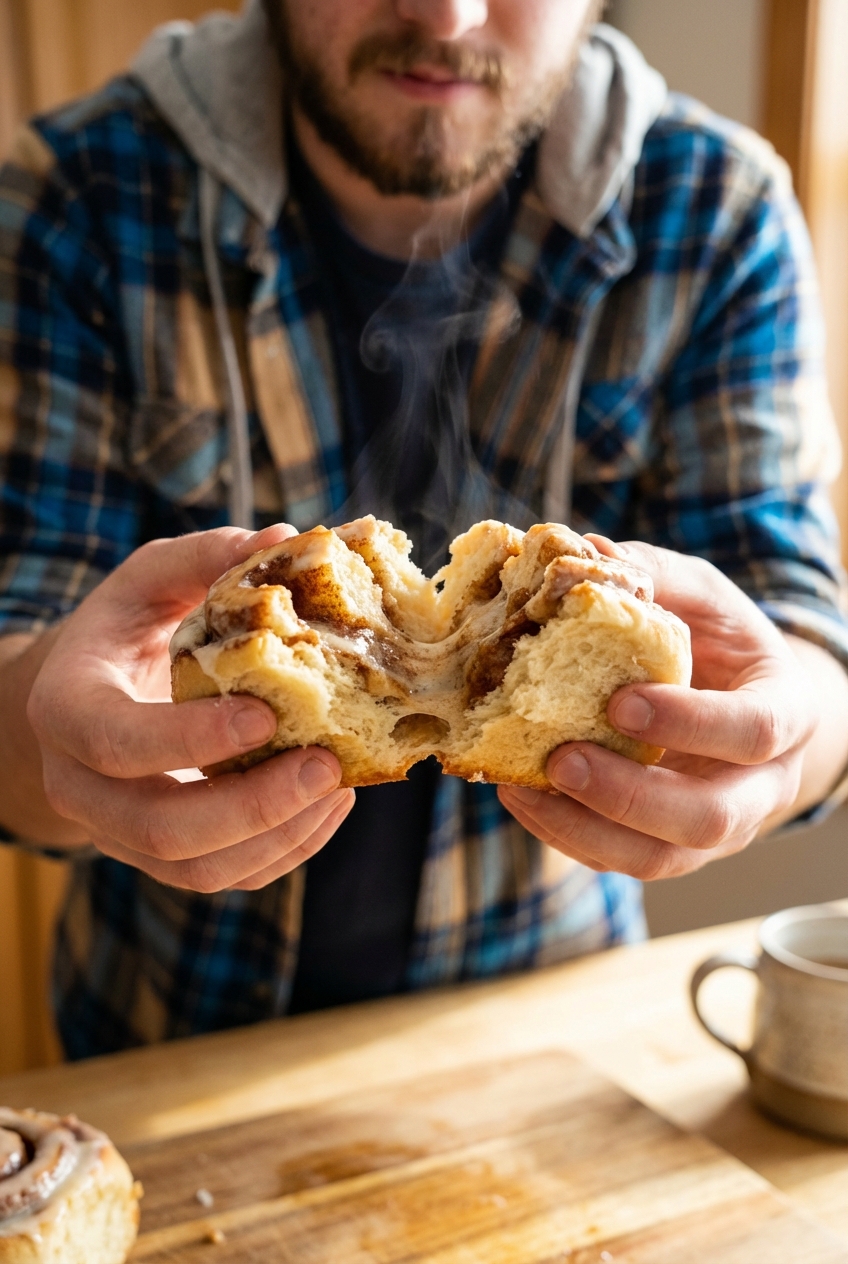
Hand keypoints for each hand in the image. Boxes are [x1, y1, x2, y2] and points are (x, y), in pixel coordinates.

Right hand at [27, 526, 354, 891]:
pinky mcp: (164, 857)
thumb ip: (206, 558)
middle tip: (327, 765)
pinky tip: (328, 805)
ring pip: (196, 870)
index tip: (266, 713)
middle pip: (159, 828)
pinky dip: (284, 850)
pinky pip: (224, 877)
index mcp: (67, 707)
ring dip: (278, 836)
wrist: (89, 698)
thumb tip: (283, 538)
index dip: (188, 739)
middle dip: (252, 806)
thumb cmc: (127, 632)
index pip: (115, 741)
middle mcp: (82, 785)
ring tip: (339, 786)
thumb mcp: (150, 581)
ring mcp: (119, 832)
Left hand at [499, 539, 821, 879]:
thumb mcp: (704, 598)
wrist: (747, 707)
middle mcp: (758, 787)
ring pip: (658, 858)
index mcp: (784, 715)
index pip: (754, 732)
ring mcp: (714, 829)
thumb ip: (656, 575)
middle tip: (560, 759)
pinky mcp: (668, 846)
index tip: (621, 701)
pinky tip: (519, 794)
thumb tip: (585, 548)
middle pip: (709, 819)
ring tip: (520, 785)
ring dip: (584, 828)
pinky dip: (564, 834)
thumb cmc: (724, 645)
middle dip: (629, 796)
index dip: (691, 723)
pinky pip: (619, 860)